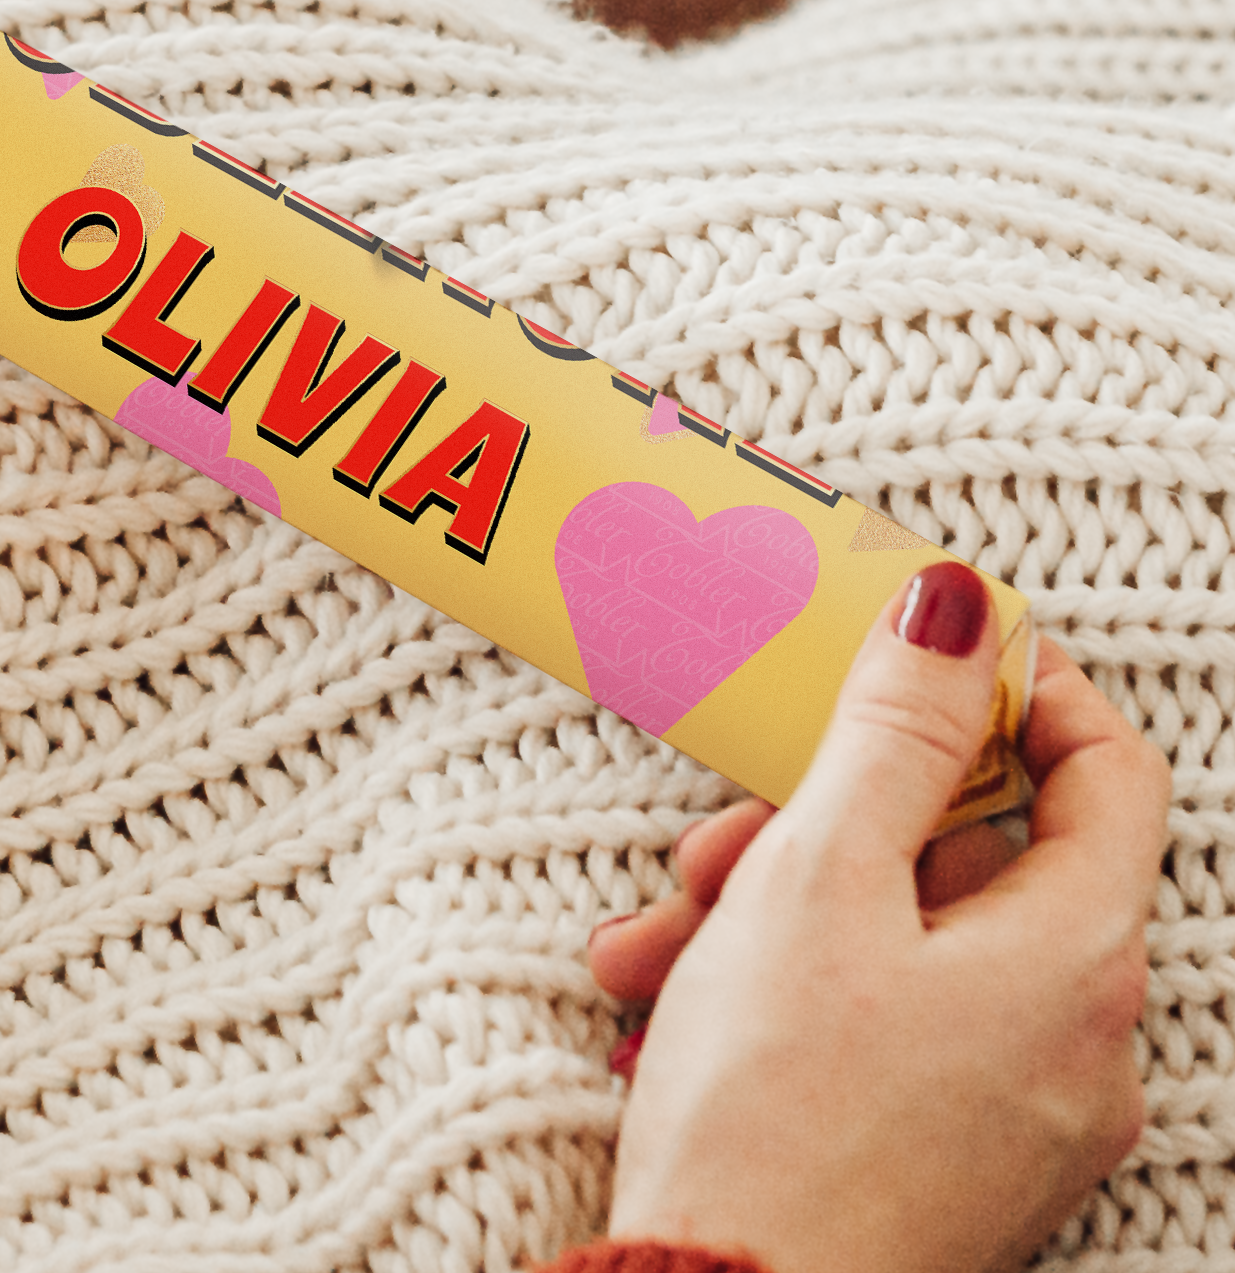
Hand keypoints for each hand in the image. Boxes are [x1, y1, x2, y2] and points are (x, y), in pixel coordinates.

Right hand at [595, 567, 1170, 1272]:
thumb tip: (961, 608)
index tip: (918, 658)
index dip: (1019, 692)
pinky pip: (885, 1024)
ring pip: (905, 942)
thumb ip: (895, 730)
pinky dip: (787, 991)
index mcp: (1074, 959)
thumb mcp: (818, 874)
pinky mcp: (949, 1156)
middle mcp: (1076, 1040)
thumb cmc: (775, 1110)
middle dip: (826, 825)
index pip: (1106, 771)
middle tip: (722, 840)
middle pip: (970, 860)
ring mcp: (1017, 1110)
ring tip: (659, 944)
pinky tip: (674, 1003)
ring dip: (774, 912)